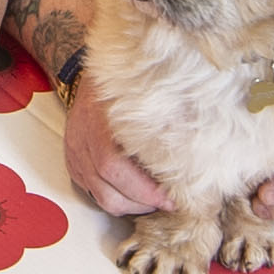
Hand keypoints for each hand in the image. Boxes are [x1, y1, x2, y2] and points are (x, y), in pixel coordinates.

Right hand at [61, 73, 167, 216]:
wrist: (98, 67)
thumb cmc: (128, 82)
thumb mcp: (150, 95)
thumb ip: (170, 121)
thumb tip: (200, 149)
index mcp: (100, 124)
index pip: (117, 170)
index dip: (146, 192)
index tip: (173, 199)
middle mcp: (83, 142)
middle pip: (108, 192)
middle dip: (141, 205)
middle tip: (166, 202)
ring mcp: (75, 153)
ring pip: (100, 198)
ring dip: (129, 205)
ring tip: (151, 199)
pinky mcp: (72, 161)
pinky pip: (92, 191)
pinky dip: (114, 196)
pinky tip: (133, 189)